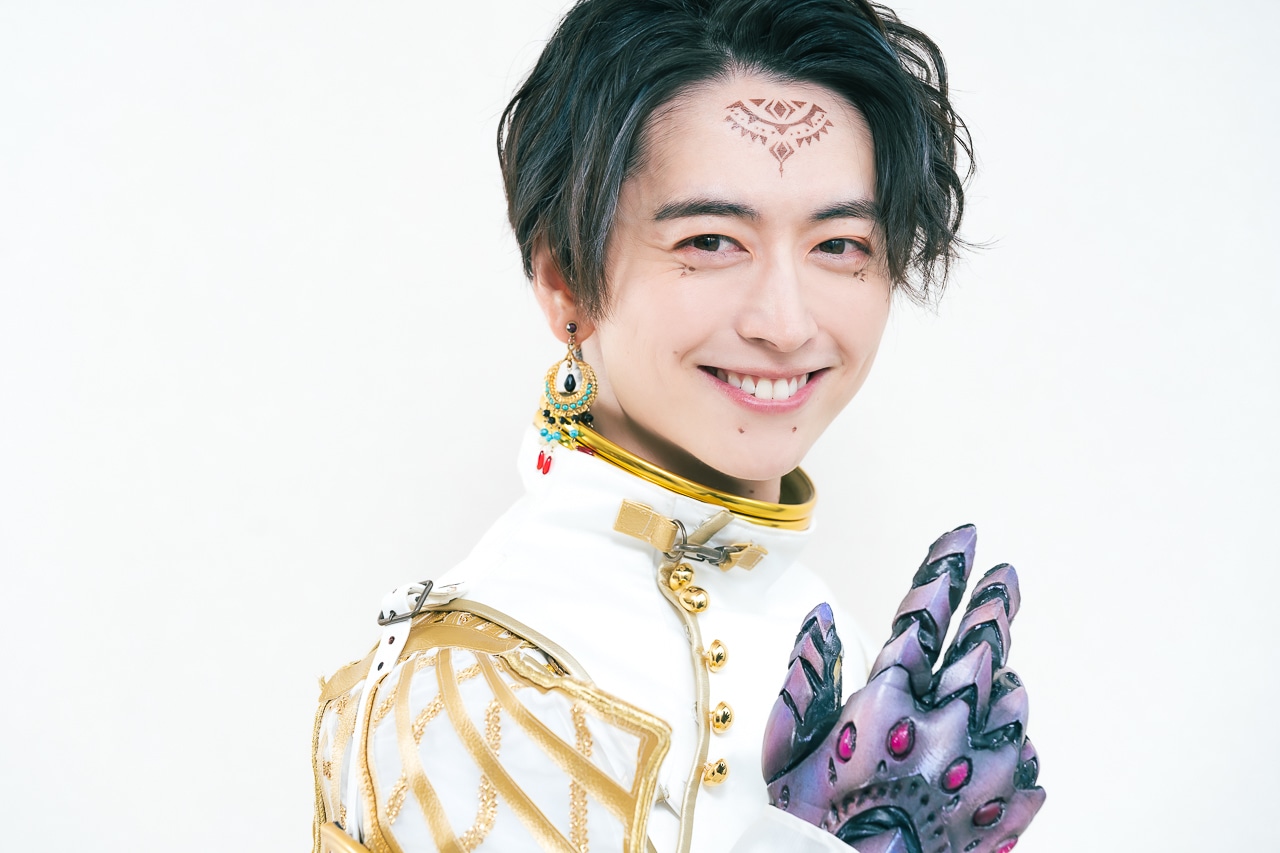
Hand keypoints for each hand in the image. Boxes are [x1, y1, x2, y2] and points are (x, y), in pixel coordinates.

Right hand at [761, 525, 1044, 852]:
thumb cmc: (812, 826)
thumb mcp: (787, 749)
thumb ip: (807, 676)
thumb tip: (822, 617)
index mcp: (886, 705)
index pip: (923, 617)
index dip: (945, 570)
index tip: (964, 539)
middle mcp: (943, 728)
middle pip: (982, 645)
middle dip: (994, 603)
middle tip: (1006, 576)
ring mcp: (983, 769)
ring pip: (1010, 696)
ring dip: (1002, 672)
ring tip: (999, 659)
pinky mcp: (1009, 808)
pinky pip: (1025, 753)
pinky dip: (1012, 732)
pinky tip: (1001, 728)